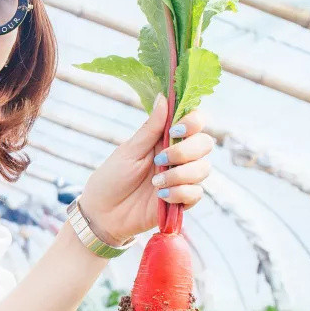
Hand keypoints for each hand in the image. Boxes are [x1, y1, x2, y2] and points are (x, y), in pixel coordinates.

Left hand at [77, 93, 213, 246]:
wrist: (103, 213)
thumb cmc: (112, 178)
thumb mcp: (129, 150)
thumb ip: (151, 128)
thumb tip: (163, 97)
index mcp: (166, 139)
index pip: (196, 122)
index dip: (193, 122)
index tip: (175, 130)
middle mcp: (179, 156)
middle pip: (206, 143)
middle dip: (186, 151)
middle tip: (160, 160)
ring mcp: (182, 178)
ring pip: (203, 169)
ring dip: (179, 175)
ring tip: (154, 183)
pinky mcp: (182, 200)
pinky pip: (196, 193)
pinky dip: (179, 193)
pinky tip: (160, 197)